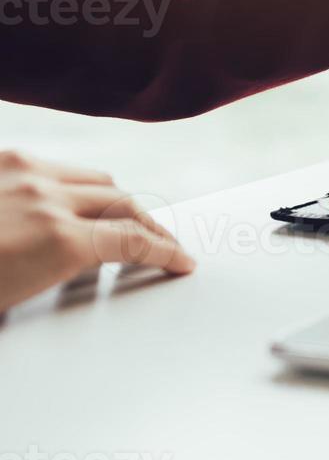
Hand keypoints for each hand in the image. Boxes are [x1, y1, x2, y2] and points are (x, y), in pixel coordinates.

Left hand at [0, 150, 194, 311]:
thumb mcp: (15, 300)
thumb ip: (62, 275)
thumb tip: (89, 266)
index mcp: (57, 241)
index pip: (135, 241)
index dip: (166, 253)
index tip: (180, 261)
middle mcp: (47, 198)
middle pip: (125, 205)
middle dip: (152, 227)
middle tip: (163, 244)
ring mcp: (25, 173)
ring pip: (98, 179)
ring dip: (116, 201)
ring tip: (121, 221)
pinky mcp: (6, 159)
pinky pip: (59, 167)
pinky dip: (75, 185)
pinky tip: (70, 202)